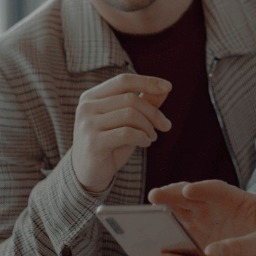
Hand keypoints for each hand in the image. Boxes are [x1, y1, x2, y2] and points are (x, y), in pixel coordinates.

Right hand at [69, 74, 171, 193]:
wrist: (88, 174)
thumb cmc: (110, 144)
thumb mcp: (127, 121)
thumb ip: (144, 103)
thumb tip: (166, 88)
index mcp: (92, 96)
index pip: (124, 81)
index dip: (147, 82)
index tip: (169, 86)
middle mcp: (86, 107)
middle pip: (131, 99)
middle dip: (154, 112)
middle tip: (165, 125)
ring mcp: (87, 124)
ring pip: (130, 115)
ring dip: (148, 126)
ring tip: (152, 136)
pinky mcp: (93, 142)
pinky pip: (127, 133)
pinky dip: (142, 137)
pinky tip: (145, 143)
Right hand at [148, 179, 255, 249]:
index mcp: (230, 198)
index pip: (215, 189)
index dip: (202, 188)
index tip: (189, 190)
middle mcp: (209, 205)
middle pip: (187, 196)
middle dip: (171, 195)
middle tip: (155, 196)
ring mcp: (196, 221)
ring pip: (175, 213)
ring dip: (160, 213)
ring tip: (143, 218)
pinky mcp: (188, 237)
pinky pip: (171, 234)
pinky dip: (161, 238)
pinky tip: (148, 248)